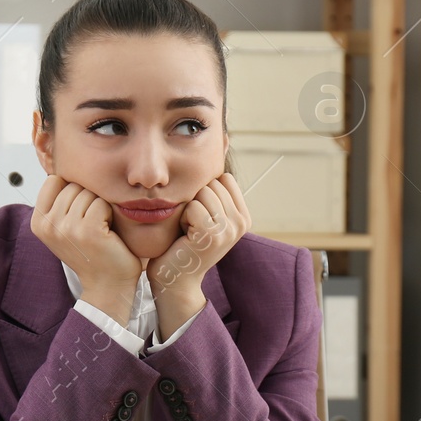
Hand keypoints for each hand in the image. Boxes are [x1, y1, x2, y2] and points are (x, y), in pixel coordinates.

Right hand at [30, 175, 142, 318]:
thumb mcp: (64, 226)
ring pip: (88, 192)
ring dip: (99, 207)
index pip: (54, 180)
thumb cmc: (92, 251)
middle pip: (73, 184)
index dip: (72, 190)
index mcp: (38, 222)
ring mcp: (66, 228)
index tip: (78, 214)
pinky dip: (109, 214)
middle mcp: (47, 225)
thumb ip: (59, 200)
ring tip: (99, 230)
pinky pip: (101, 202)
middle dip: (88, 199)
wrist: (108, 285)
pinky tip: (107, 233)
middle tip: (92, 226)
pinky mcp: (87, 230)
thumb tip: (61, 161)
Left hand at [148, 173, 250, 298]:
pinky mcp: (213, 235)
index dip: (205, 191)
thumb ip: (215, 189)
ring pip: (203, 192)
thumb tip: (224, 142)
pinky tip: (184, 236)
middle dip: (196, 200)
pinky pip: (193, 206)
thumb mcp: (206, 213)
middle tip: (192, 226)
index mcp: (244, 216)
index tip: (201, 216)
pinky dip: (183, 218)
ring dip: (188, 209)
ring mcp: (230, 229)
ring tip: (189, 230)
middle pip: (213, 183)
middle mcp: (242, 223)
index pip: (225, 178)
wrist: (176, 278)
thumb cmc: (184, 242)